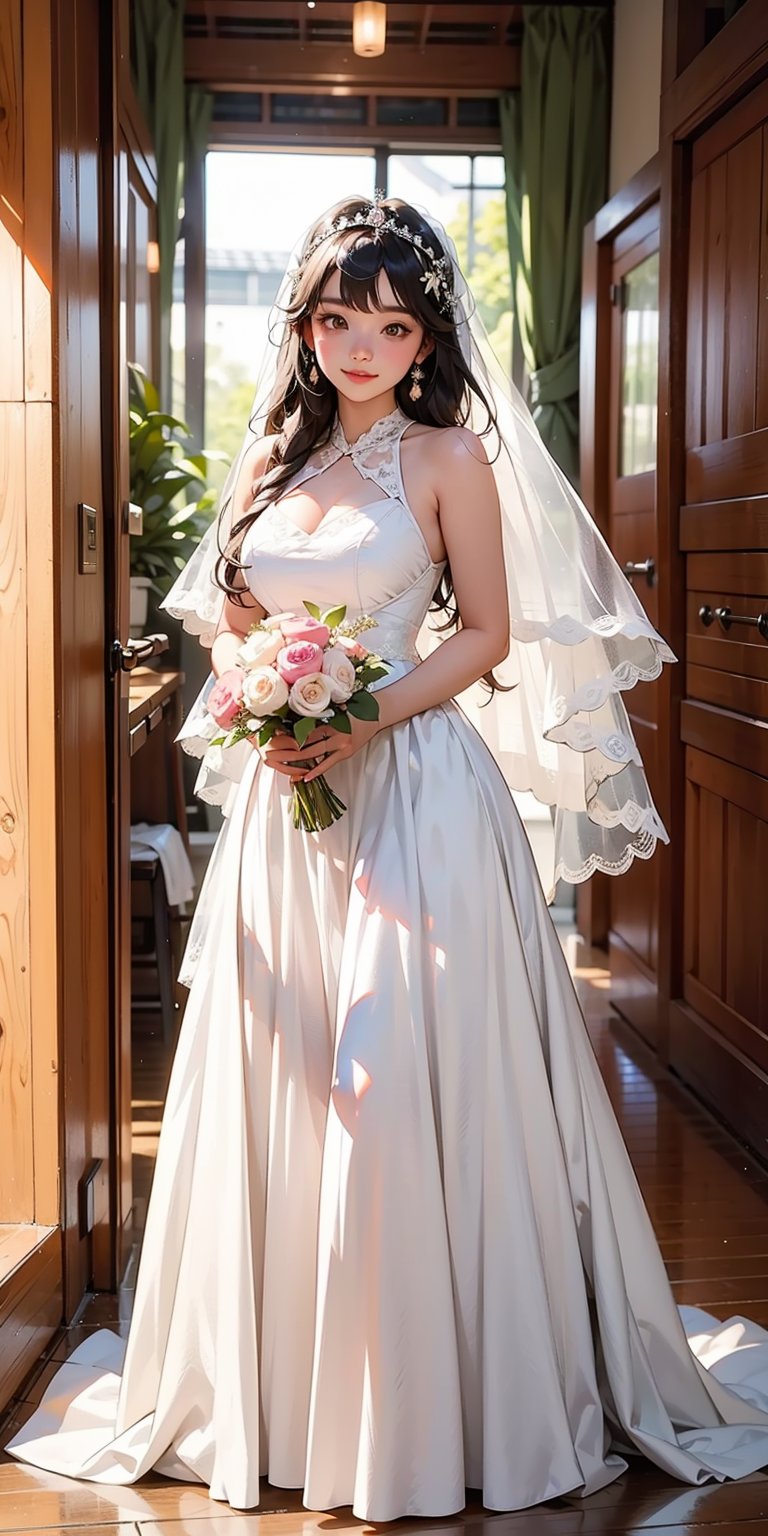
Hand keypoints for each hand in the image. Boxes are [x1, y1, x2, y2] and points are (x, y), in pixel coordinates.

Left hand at [256, 718, 380, 782]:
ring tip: (281, 765)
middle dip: (287, 749)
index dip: (288, 733)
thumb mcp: (336, 704)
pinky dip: (316, 771)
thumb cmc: (355, 707)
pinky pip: (328, 763)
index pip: (305, 728)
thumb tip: (295, 713)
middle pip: (306, 743)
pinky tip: (305, 777)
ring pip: (314, 754)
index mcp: (330, 718)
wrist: (376, 713)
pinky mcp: (346, 753)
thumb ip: (319, 711)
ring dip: (296, 761)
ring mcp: (341, 745)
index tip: (272, 736)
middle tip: (270, 754)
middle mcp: (335, 732)